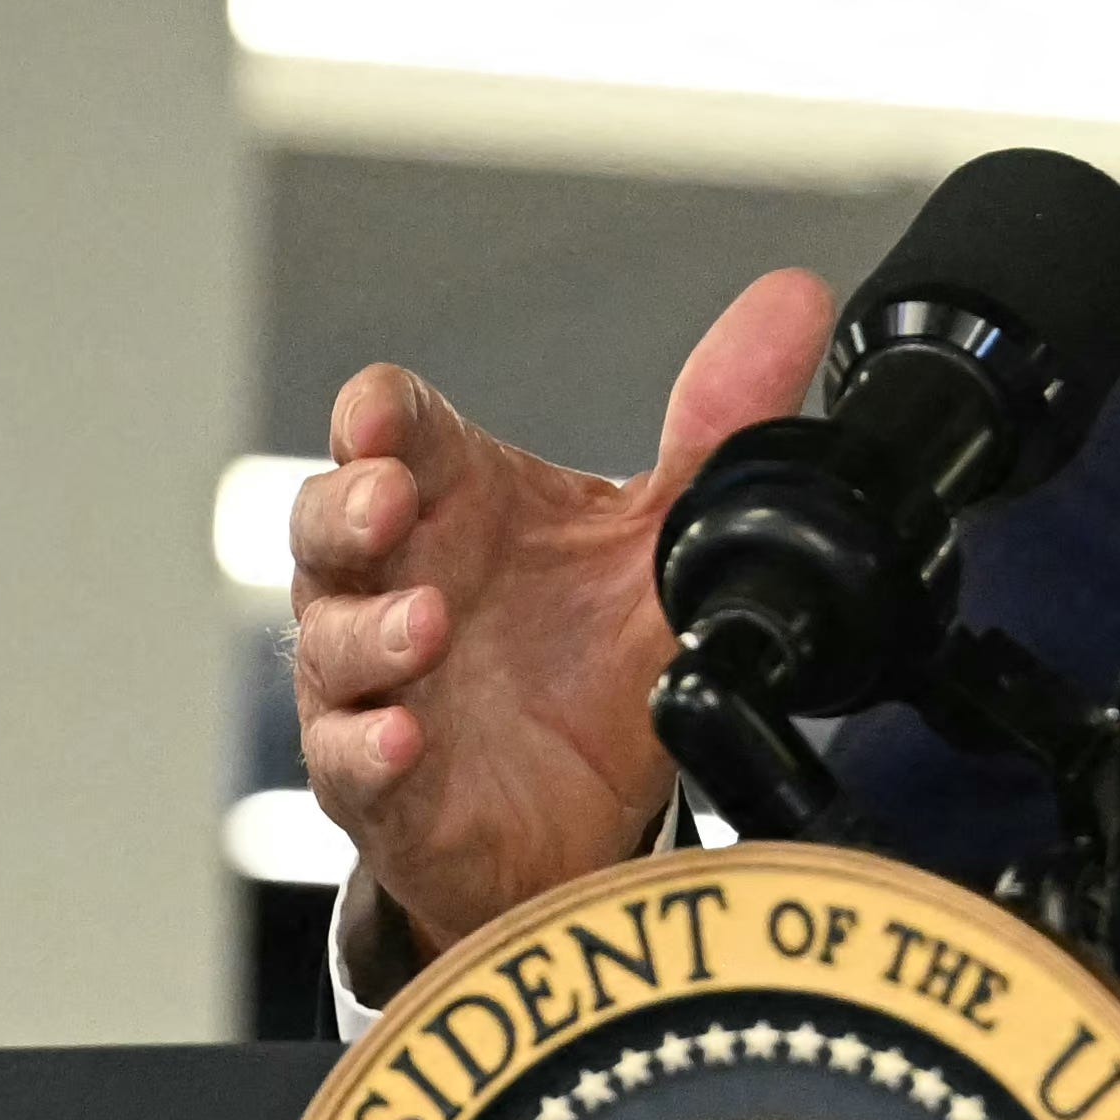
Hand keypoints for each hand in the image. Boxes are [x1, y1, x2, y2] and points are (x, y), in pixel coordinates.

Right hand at [292, 271, 839, 976]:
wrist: (583, 817)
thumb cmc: (588, 659)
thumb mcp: (666, 538)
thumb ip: (719, 424)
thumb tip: (795, 302)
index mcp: (455, 504)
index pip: (391, 432)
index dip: (377, 416)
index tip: (385, 418)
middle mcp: (394, 582)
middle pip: (324, 522)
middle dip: (344, 508)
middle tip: (388, 502)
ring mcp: (374, 681)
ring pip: (329, 639)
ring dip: (371, 629)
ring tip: (428, 625)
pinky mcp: (379, 779)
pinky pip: (345, 759)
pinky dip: (368, 745)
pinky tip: (404, 736)